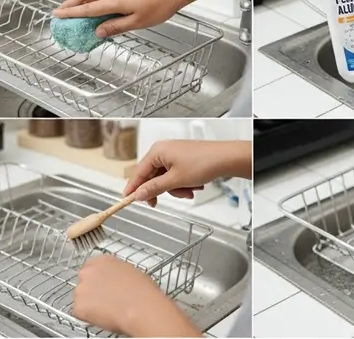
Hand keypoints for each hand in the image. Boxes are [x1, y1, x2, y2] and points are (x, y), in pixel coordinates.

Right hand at [53, 0, 191, 38]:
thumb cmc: (159, 6)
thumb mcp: (138, 22)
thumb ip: (116, 27)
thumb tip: (97, 32)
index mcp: (114, 1)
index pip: (87, 8)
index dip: (70, 13)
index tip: (57, 15)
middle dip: (70, 3)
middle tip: (60, 11)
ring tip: (74, 9)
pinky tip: (96, 5)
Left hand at [73, 256, 199, 336]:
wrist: (140, 307)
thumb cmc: (142, 291)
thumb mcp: (131, 271)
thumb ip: (116, 273)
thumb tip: (114, 281)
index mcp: (102, 260)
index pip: (91, 266)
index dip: (98, 278)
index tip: (102, 285)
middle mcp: (88, 271)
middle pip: (84, 281)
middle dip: (91, 289)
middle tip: (104, 298)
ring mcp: (81, 289)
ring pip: (81, 298)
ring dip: (89, 303)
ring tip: (107, 309)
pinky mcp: (78, 307)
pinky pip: (79, 312)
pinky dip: (88, 316)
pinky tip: (103, 316)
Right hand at [125, 140, 251, 206]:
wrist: (227, 159)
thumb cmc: (202, 163)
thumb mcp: (175, 180)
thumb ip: (154, 188)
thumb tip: (138, 194)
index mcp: (158, 151)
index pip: (138, 172)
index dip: (133, 188)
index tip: (127, 200)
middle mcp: (164, 151)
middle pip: (152, 177)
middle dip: (162, 190)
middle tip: (159, 203)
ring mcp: (175, 155)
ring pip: (165, 179)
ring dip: (176, 189)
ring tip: (188, 191)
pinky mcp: (184, 159)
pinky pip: (176, 176)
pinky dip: (183, 184)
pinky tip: (194, 187)